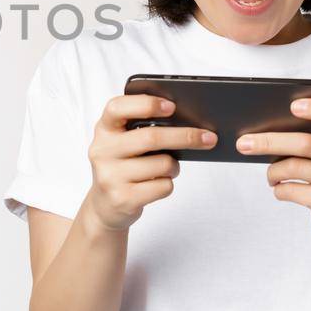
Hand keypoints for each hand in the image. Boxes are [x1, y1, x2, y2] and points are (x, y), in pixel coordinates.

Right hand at [83, 95, 217, 231]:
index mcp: (104, 129)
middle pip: (150, 137)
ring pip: (162, 164)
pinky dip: (167, 184)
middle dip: (184, 136)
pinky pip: (163, 186)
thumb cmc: (123, 167)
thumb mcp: (123, 143)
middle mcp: (102, 151)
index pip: (117, 107)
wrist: (105, 206)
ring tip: (165, 169)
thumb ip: (141, 129)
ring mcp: (110, 176)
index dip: (145, 104)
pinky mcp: (122, 198)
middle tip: (208, 137)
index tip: (171, 106)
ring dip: (174, 167)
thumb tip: (187, 123)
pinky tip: (155, 185)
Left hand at [236, 98, 310, 244]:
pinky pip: (292, 190)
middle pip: (307, 143)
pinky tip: (281, 189)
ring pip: (294, 167)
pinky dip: (279, 189)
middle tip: (243, 143)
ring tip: (271, 175)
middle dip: (270, 142)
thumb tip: (268, 129)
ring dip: (273, 171)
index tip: (293, 106)